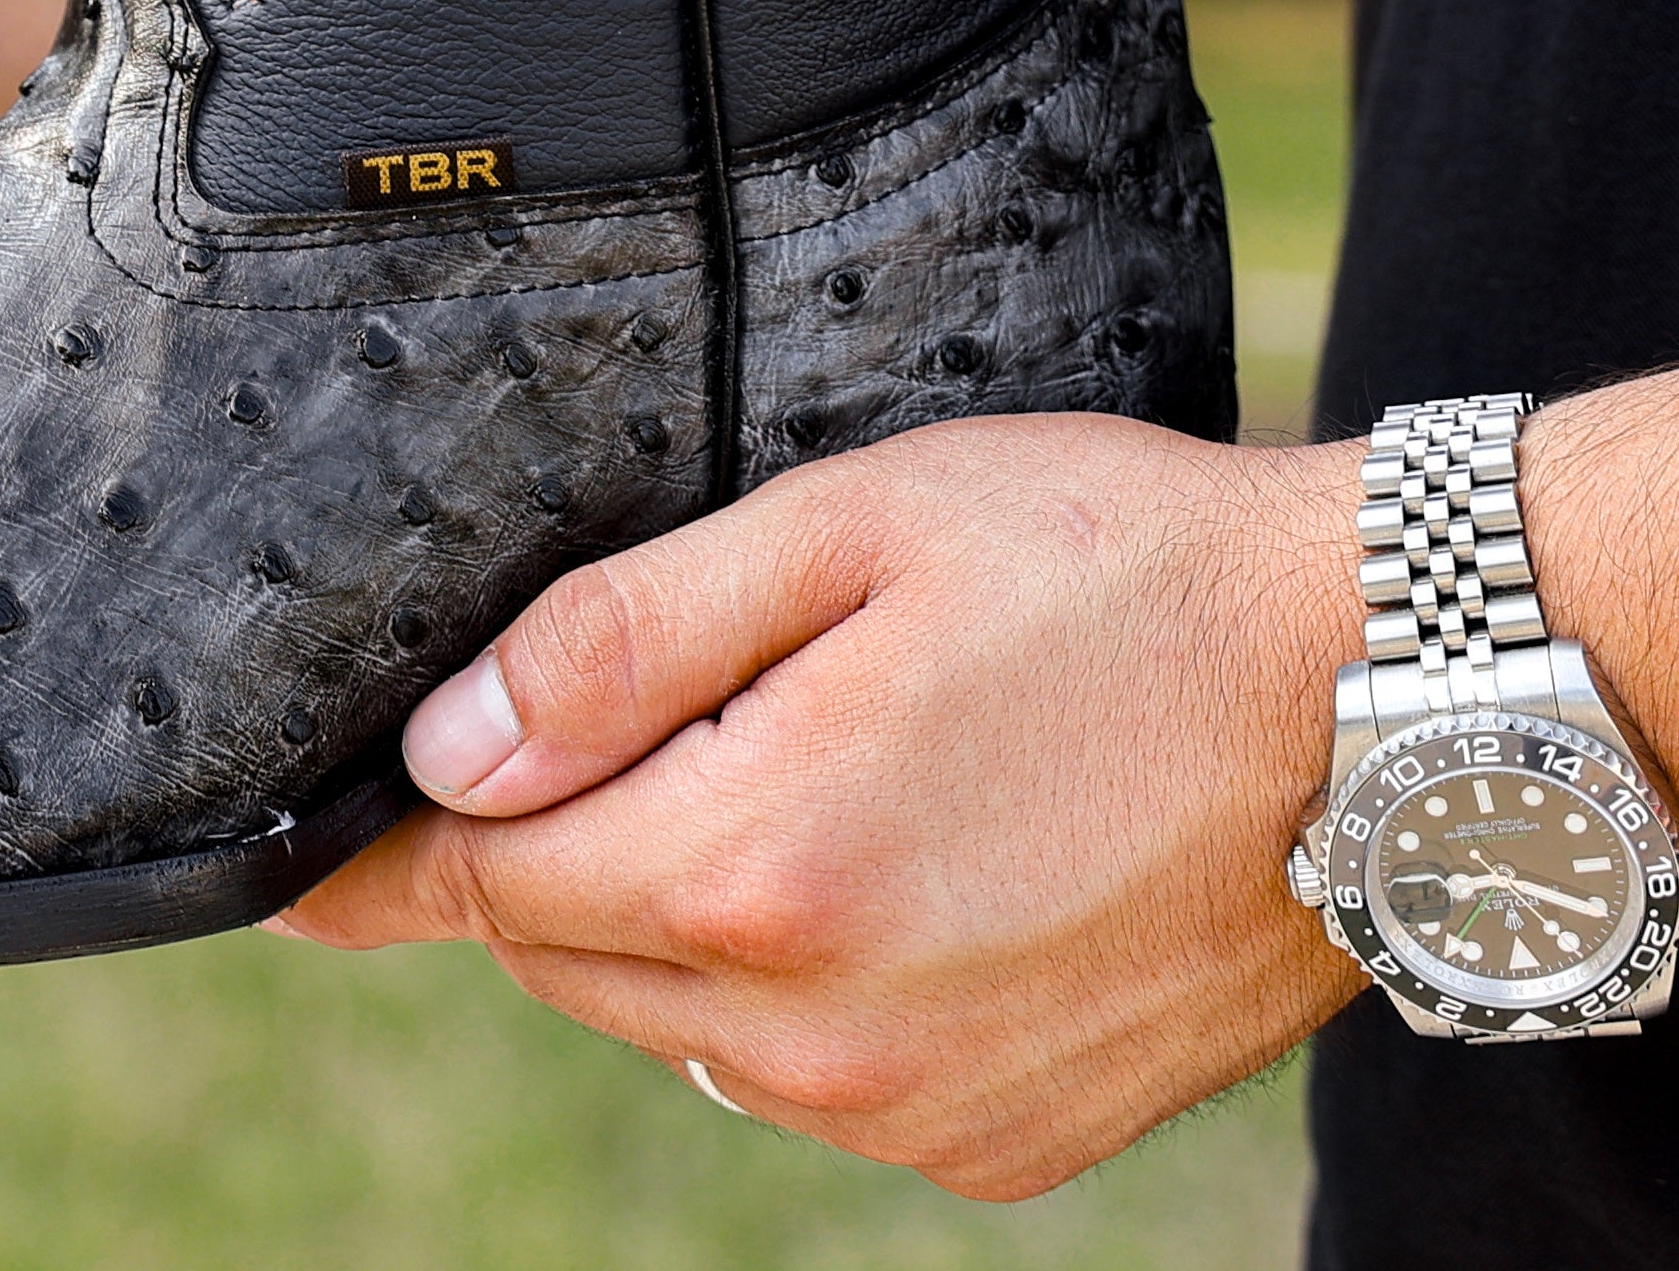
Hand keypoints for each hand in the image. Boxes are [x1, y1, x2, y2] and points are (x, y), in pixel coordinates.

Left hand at [279, 414, 1366, 1200]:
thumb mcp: (836, 532)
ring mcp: (924, 1118)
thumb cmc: (1107, 570)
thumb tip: (442, 746)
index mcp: (761, 874)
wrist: (1384, 698)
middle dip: (538, 851)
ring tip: (764, 760)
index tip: (294, 857)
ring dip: (670, 912)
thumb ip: (617, 643)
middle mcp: (824, 1040)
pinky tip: (873, 854)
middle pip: (568, 954)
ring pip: (682, 1022)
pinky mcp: (1010, 1146)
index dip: (382, 851)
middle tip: (576, 728)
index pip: (482, 881)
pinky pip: (812, 1075)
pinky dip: (792, 980)